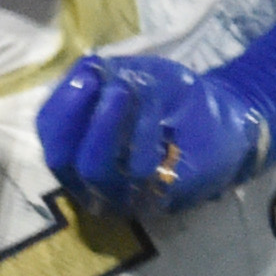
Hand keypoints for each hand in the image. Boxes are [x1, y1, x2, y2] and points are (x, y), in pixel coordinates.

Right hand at [32, 52, 275, 216]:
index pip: (49, 135)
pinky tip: (161, 120)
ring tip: (139, 92)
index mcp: (78, 146)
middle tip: (114, 86)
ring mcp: (124, 196)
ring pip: (99, 170)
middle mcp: (92, 179)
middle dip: (85, 118)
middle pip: (64, 160)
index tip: (87, 76)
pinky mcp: (156, 202)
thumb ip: (105, 73)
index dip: (61, 107)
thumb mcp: (135, 73)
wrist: (226, 119)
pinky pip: (138, 177)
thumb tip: (84, 74)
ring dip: (117, 123)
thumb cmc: (171, 96)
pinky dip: (145, 140)